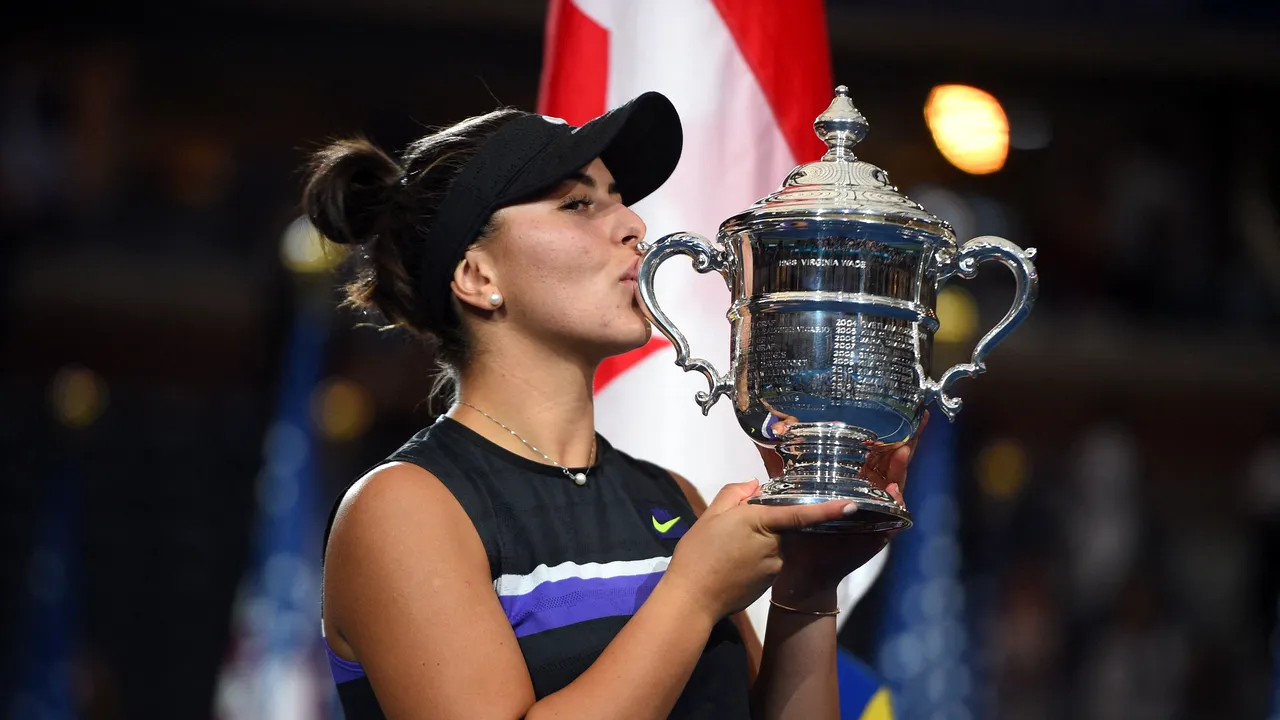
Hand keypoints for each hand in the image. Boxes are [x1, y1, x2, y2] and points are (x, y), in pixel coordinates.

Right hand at [662, 480, 858, 622]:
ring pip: (774, 544)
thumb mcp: (710, 516)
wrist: (693, 600)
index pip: (801, 513)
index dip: (828, 509)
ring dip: (759, 542)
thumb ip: (734, 494)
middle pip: (782, 526)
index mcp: (761, 522)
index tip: (852, 504)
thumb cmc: (699, 554)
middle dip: (767, 522)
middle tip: (734, 528)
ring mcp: (775, 566)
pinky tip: (732, 565)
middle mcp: (775, 544)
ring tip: (727, 549)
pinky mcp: (770, 583)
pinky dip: (756, 559)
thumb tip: (754, 485)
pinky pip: (769, 562)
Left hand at [759, 411, 929, 596]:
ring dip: (901, 468)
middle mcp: (867, 495)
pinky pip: (894, 517)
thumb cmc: (799, 531)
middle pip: (892, 464)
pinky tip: (894, 488)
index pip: (874, 453)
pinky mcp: (878, 533)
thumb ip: (781, 464)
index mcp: (851, 482)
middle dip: (907, 442)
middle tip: (918, 420)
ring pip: (896, 486)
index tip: (898, 410)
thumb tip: (769, 432)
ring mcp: (876, 514)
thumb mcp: (790, 490)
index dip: (886, 433)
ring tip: (904, 449)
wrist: (801, 569)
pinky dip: (896, 503)